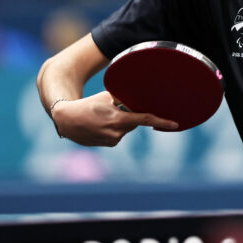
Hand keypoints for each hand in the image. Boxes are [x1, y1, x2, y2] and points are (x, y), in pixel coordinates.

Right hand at [53, 91, 178, 145]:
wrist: (67, 120)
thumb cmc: (88, 105)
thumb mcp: (106, 97)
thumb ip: (123, 100)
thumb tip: (137, 99)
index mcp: (119, 120)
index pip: (145, 119)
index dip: (162, 121)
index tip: (175, 124)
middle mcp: (117, 133)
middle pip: (134, 122)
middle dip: (129, 115)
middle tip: (114, 108)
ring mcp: (113, 140)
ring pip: (126, 128)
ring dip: (121, 121)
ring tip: (102, 116)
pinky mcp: (109, 144)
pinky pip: (119, 134)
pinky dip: (114, 127)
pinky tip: (100, 124)